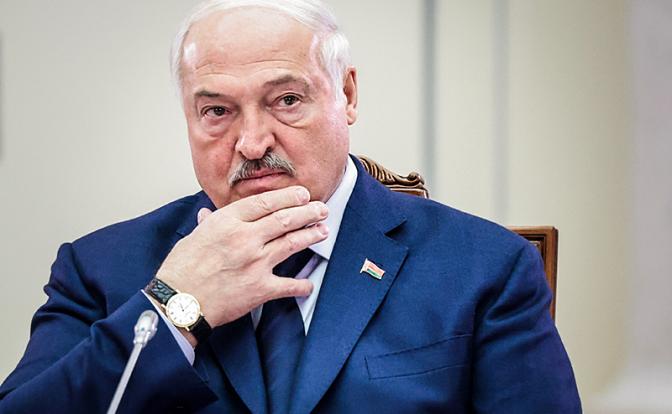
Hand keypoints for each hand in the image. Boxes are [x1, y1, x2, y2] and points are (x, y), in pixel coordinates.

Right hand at [155, 186, 327, 330]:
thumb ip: (208, 225)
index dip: (288, 197)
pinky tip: (309, 284)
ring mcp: (255, 262)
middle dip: (308, 212)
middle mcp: (245, 238)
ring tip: (323, 231)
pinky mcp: (260, 288)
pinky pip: (289, 285)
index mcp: (228, 222)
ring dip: (311, 236)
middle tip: (321, 210)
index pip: (265, 202)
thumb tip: (208, 214)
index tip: (303, 194)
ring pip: (292, 243)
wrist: (178, 302)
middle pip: (284, 219)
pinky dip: (302, 285)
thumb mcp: (194, 237)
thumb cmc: (181, 269)